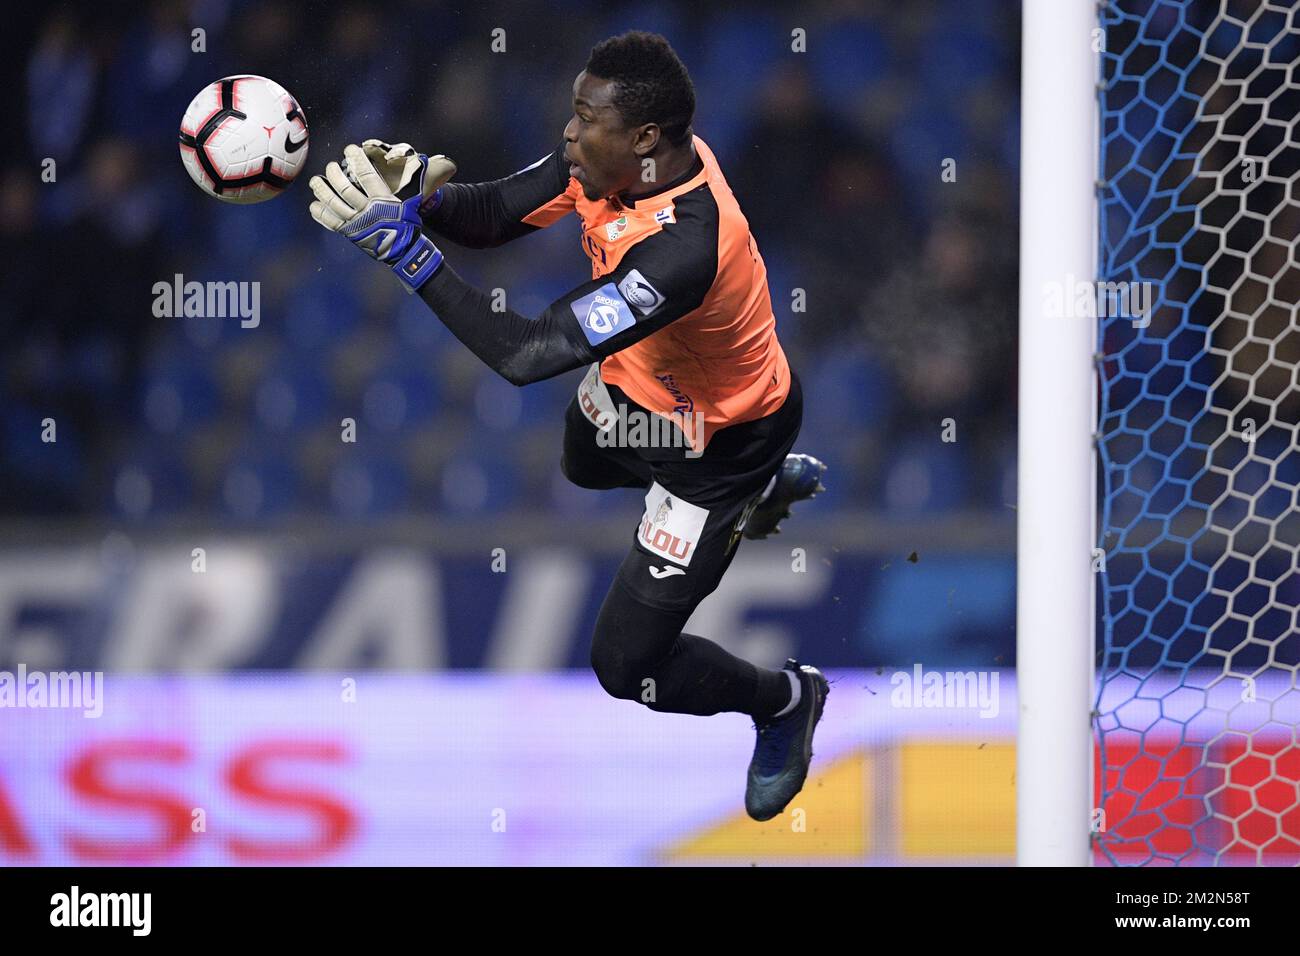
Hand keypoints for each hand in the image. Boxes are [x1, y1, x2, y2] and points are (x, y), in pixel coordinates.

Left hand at [308, 143, 449, 292]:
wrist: (404, 251)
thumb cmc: (408, 223)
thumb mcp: (413, 201)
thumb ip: (413, 180)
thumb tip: (427, 160)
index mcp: (383, 200)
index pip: (366, 175)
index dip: (356, 159)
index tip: (349, 149)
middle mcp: (367, 210)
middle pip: (344, 188)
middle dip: (334, 173)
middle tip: (331, 165)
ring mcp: (356, 223)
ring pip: (333, 203)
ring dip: (322, 190)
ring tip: (316, 180)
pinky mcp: (349, 234)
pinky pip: (330, 222)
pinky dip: (320, 213)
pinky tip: (314, 205)